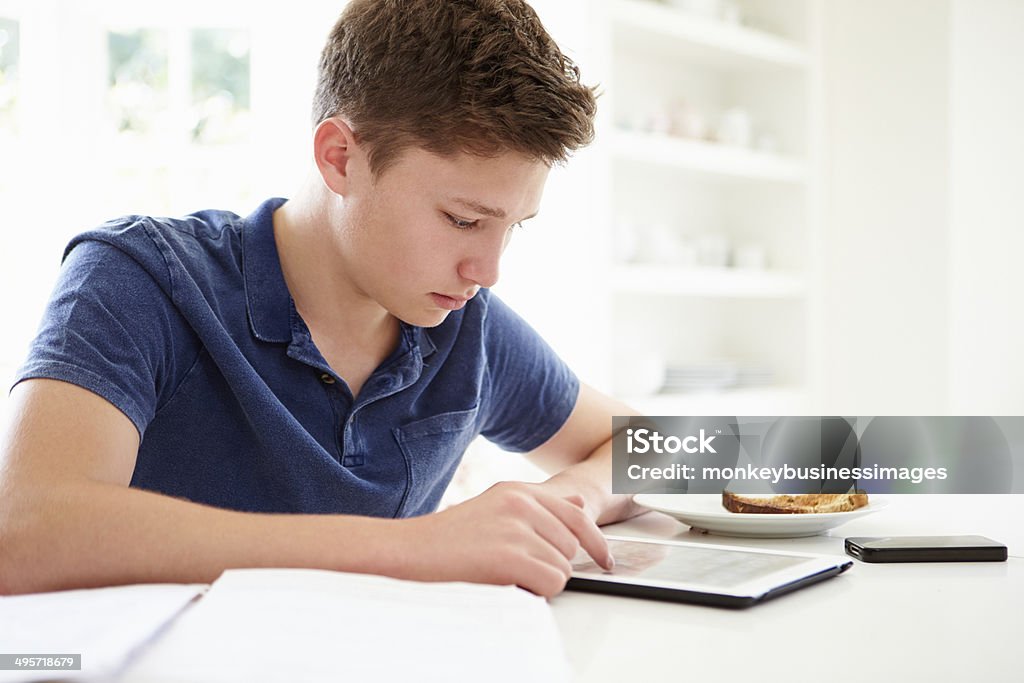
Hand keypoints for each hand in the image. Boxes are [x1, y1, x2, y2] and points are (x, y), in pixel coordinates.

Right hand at [402, 481, 613, 597]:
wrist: (405, 552)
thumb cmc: (446, 540)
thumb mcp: (496, 509)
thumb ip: (539, 506)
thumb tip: (579, 500)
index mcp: (518, 491)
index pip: (577, 513)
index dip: (596, 541)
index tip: (606, 560)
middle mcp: (521, 503)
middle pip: (571, 546)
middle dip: (552, 565)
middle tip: (519, 571)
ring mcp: (516, 528)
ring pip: (562, 568)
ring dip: (540, 581)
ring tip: (503, 575)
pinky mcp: (510, 555)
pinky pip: (552, 583)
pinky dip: (535, 593)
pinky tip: (506, 584)